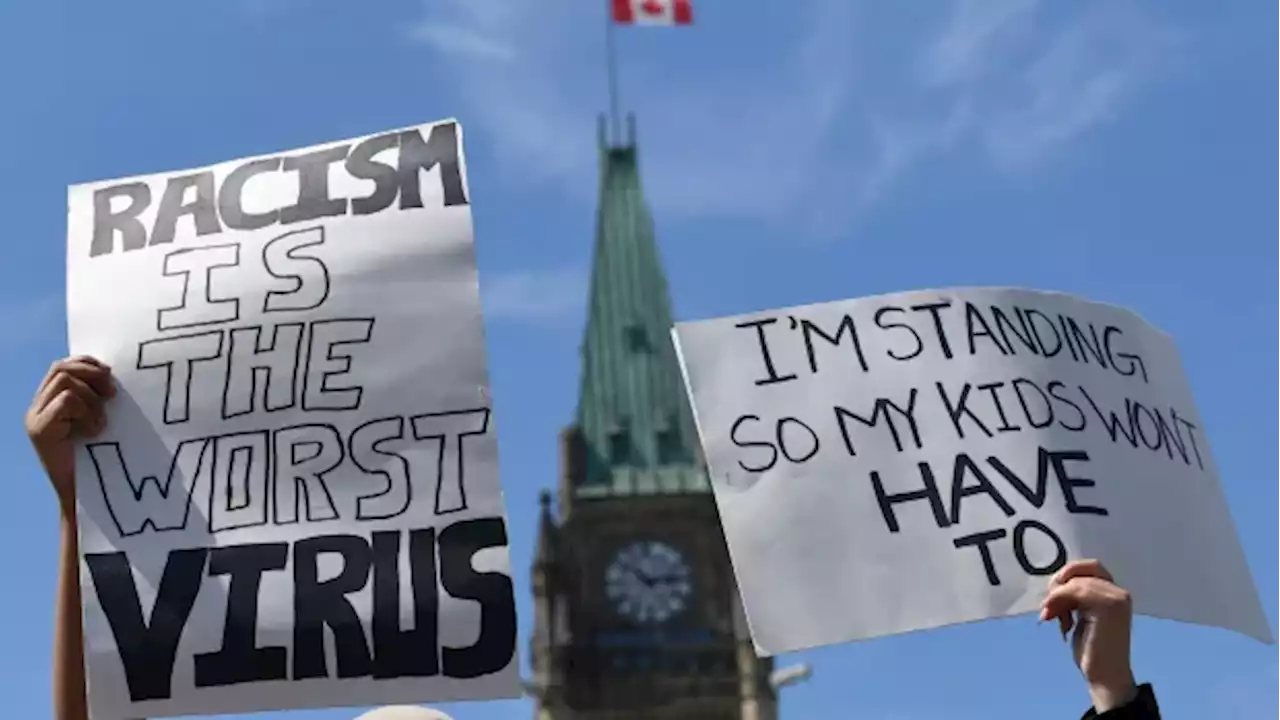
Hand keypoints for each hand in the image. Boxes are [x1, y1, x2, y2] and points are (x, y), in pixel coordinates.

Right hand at [25, 356, 114, 512]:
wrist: (87, 496)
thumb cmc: (101, 458)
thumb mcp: (99, 419)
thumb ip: (96, 397)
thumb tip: (112, 371)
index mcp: (48, 402)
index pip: (62, 365)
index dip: (87, 363)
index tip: (112, 374)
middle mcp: (36, 407)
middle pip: (61, 368)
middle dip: (93, 374)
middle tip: (113, 395)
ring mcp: (34, 418)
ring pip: (65, 382)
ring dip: (92, 397)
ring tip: (102, 420)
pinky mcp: (40, 431)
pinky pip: (67, 401)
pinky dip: (88, 412)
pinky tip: (96, 431)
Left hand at [1040, 559, 1136, 711]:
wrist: (1105, 676)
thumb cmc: (1091, 649)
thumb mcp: (1080, 614)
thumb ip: (1075, 596)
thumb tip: (1053, 583)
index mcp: (1115, 593)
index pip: (1090, 567)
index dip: (1068, 575)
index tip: (1053, 594)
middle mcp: (1119, 593)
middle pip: (1081, 570)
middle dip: (1060, 582)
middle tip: (1048, 603)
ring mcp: (1116, 599)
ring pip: (1074, 582)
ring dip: (1056, 598)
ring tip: (1053, 617)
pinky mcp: (1108, 607)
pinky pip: (1074, 591)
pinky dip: (1057, 601)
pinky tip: (1053, 618)